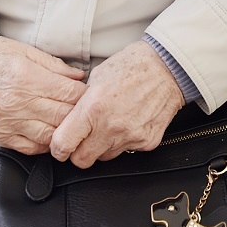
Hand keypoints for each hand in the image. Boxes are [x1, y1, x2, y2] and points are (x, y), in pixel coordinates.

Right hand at [0, 33, 87, 153]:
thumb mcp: (23, 50)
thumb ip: (53, 65)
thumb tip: (77, 77)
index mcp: (28, 78)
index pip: (69, 95)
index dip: (84, 96)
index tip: (89, 95)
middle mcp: (19, 103)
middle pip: (63, 117)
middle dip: (78, 114)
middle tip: (85, 110)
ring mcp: (9, 122)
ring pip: (50, 136)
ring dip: (63, 132)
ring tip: (69, 124)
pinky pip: (30, 148)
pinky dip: (44, 144)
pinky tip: (49, 135)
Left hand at [50, 41, 183, 167]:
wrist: (168, 68)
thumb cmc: (132, 65)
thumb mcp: (97, 76)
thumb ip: (82, 102)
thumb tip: (71, 117)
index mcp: (93, 108)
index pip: (63, 144)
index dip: (58, 148)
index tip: (60, 146)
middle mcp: (110, 127)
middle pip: (82, 161)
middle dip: (78, 153)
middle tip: (83, 139)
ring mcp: (130, 137)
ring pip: (105, 157)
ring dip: (102, 146)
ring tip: (111, 124)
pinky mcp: (147, 142)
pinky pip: (127, 151)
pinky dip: (124, 141)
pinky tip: (128, 122)